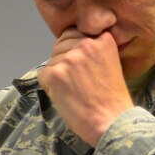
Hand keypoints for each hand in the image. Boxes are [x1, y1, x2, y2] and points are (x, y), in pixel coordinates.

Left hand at [37, 28, 133, 146]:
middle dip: (64, 61)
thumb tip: (68, 46)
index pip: (74, 33)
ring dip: (58, 76)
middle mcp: (86, 44)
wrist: (112, 122)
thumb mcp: (111, 63)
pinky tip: (66, 97)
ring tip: (75, 91)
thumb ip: (93, 50)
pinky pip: (43, 75)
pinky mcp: (56, 74)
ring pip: (52, 61)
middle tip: (79, 82)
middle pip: (60, 44)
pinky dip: (50, 87)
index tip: (82, 68)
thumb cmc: (111, 100)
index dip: (73, 50)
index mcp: (103, 39)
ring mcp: (70, 58)